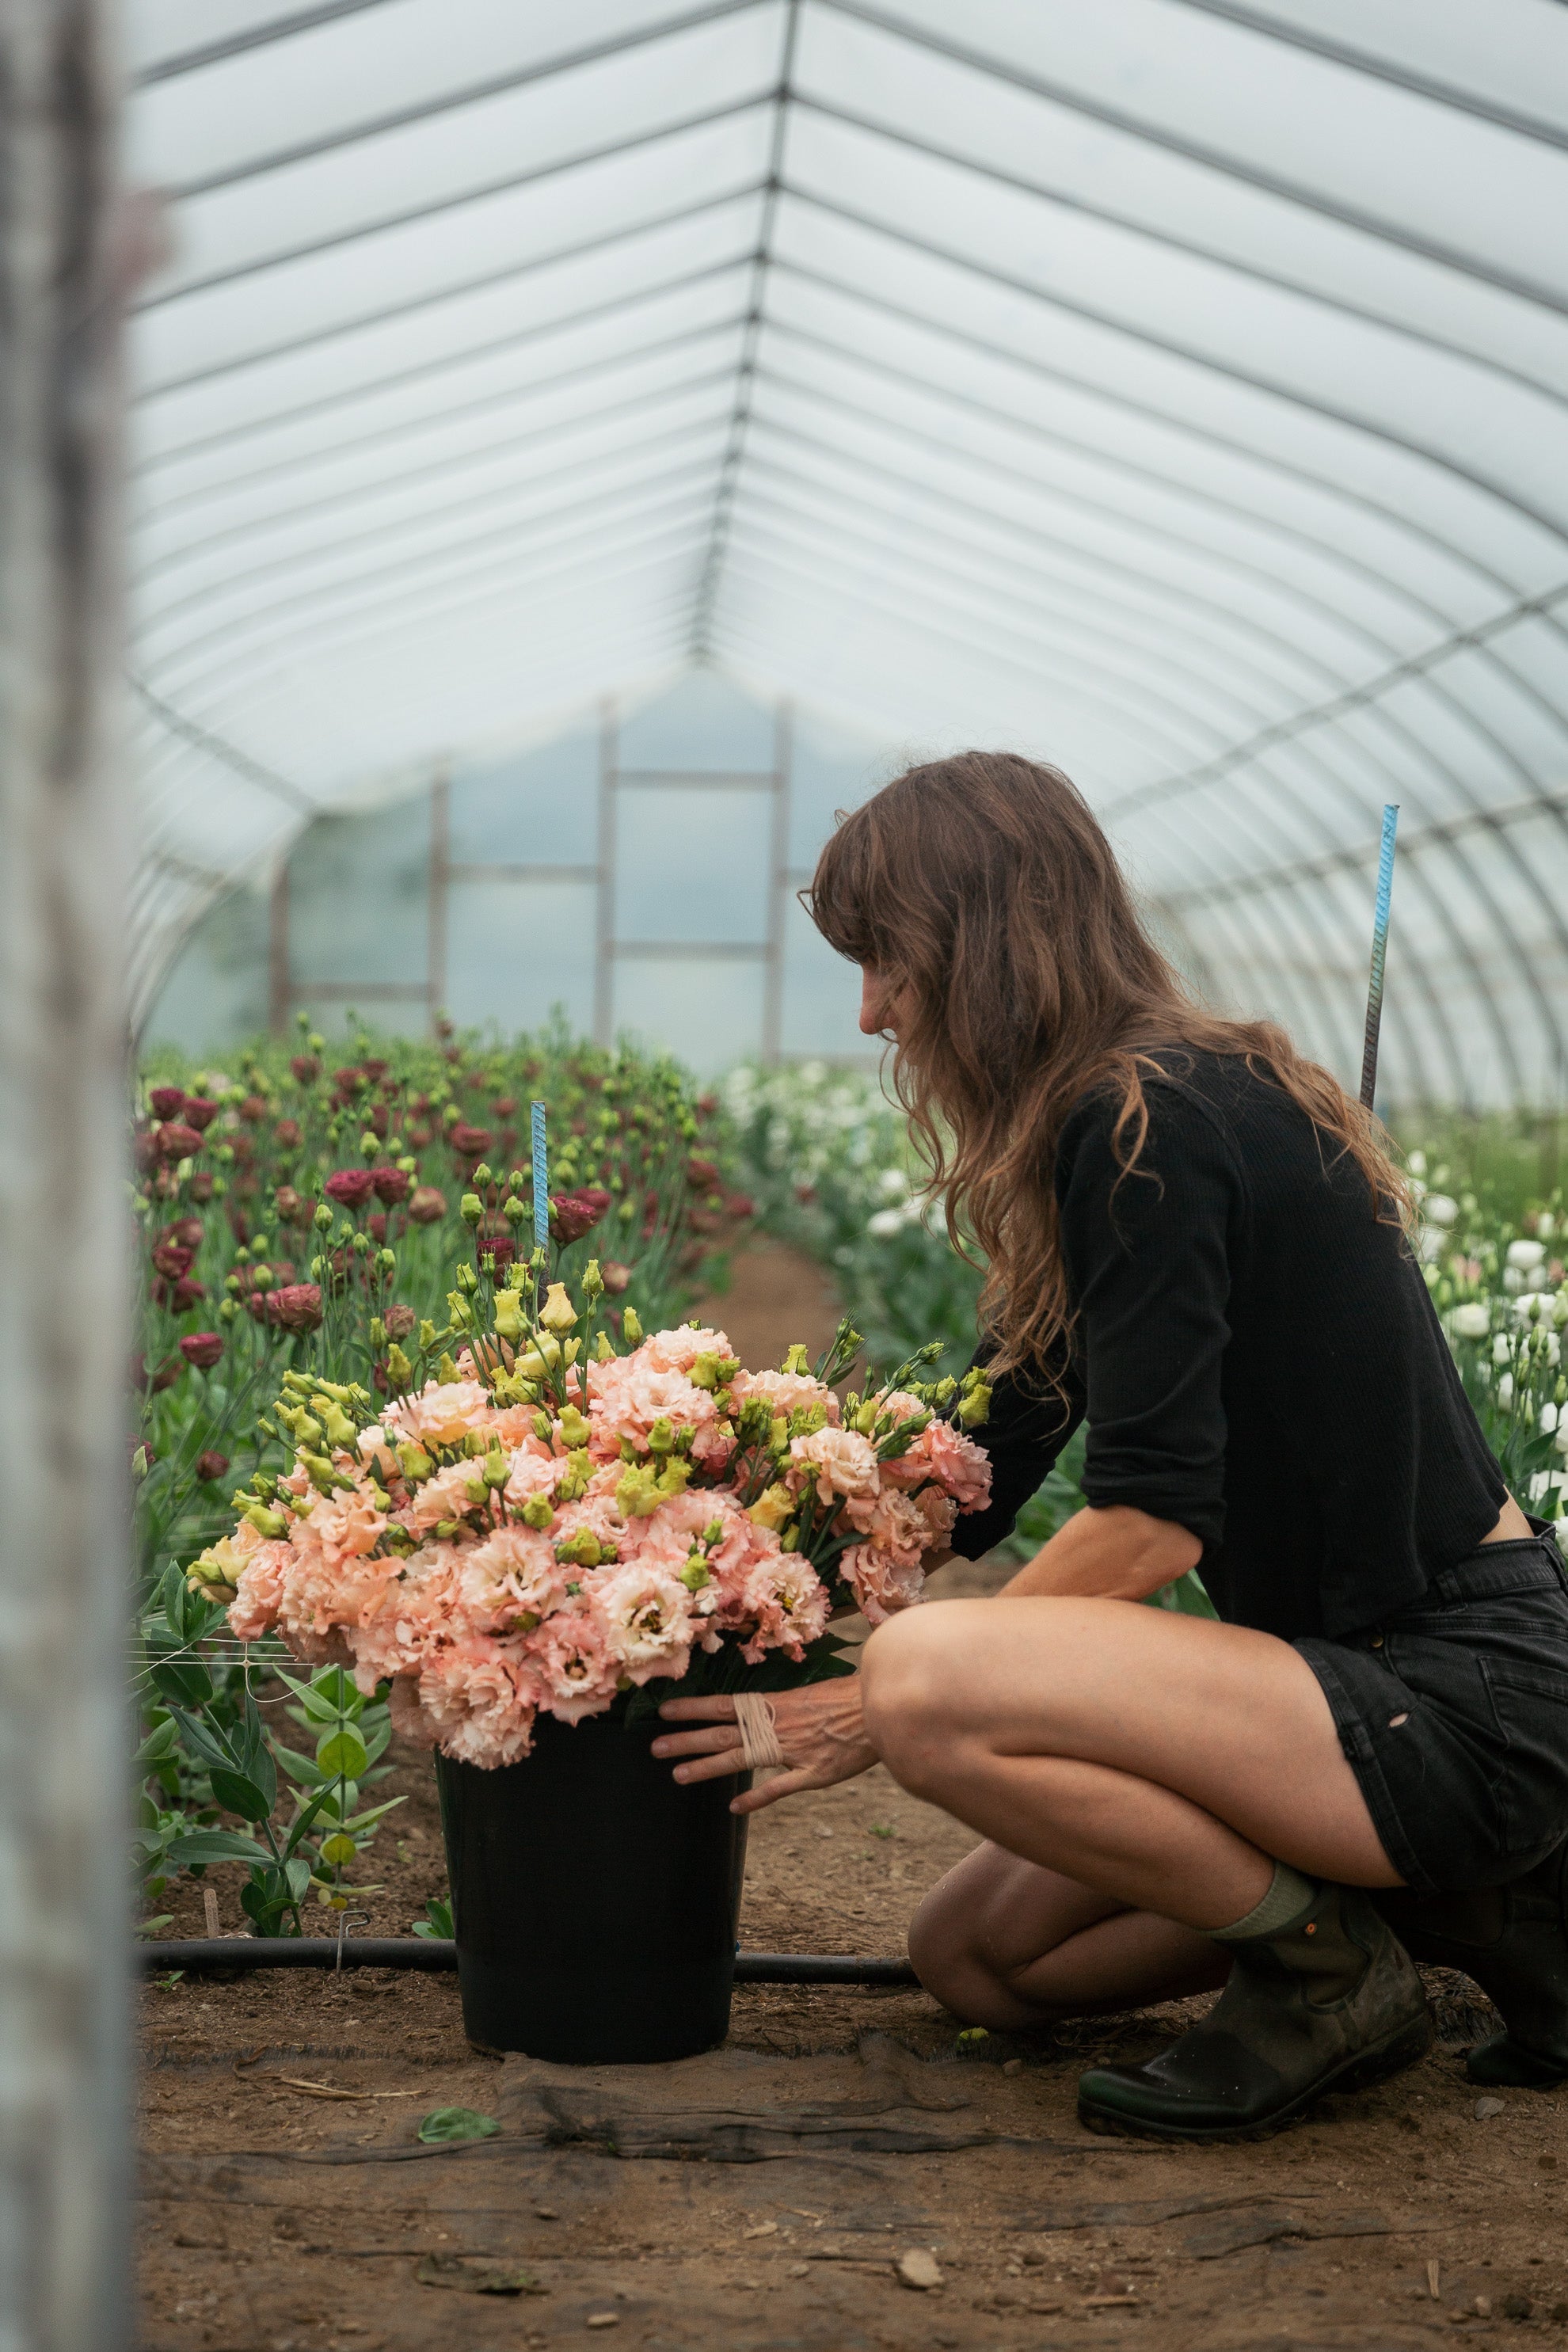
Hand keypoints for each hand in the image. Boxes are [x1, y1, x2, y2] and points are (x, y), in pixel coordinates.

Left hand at [652, 1678, 877, 1814]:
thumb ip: (780, 1709)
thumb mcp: (808, 1696)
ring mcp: (793, 1750)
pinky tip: (734, 1807)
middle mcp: (777, 1726)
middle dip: (687, 1740)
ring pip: (741, 1759)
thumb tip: (756, 1712)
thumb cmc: (847, 1698)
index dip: (693, 1709)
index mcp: (775, 1704)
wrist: (882, 1707)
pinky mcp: (814, 1772)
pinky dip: (757, 1798)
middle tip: (655, 1747)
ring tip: (678, 1775)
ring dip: (707, 1767)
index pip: (724, 1705)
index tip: (665, 1712)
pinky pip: (780, 1787)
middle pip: (723, 1733)